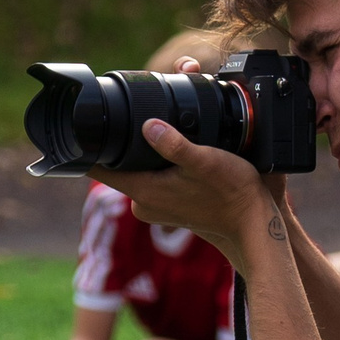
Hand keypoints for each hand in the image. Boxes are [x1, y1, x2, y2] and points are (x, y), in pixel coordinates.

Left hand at [91, 119, 274, 266]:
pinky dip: (159, 167)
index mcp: (144, 191)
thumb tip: (149, 126)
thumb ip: (176, 145)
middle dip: (125, 142)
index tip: (86, 125)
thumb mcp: (206, 161)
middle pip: (118, 164)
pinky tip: (175, 155)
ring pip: (138, 171)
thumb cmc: (232, 192)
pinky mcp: (169, 208)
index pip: (97, 168)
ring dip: (145, 154)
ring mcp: (155, 208)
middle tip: (140, 117)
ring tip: (163, 132)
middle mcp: (143, 203)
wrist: (253, 222)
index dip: (88, 145)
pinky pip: (153, 181)